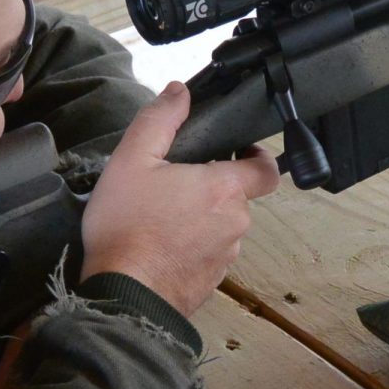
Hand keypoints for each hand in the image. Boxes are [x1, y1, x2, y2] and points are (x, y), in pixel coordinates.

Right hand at [79, 81, 279, 316]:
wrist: (121, 295)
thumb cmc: (126, 227)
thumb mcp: (132, 160)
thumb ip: (159, 120)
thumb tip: (179, 92)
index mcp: (225, 189)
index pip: (267, 168)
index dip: (256, 155)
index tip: (236, 151)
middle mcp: (235, 223)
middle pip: (237, 196)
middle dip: (211, 188)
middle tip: (173, 186)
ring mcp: (226, 256)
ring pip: (222, 227)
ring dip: (200, 220)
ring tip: (161, 219)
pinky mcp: (211, 282)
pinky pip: (209, 255)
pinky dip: (191, 248)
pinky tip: (161, 246)